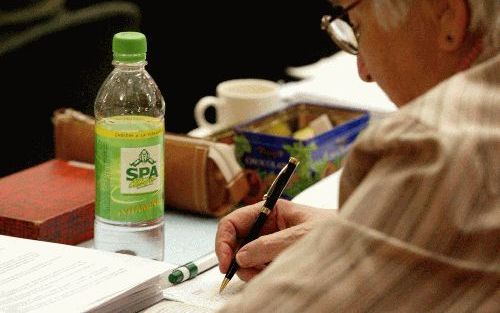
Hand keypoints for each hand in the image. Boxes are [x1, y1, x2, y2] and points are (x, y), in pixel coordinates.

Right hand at [215, 199, 332, 280]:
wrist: (357, 241)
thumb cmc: (335, 229)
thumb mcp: (299, 237)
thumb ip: (269, 245)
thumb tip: (241, 256)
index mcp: (270, 211)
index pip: (234, 222)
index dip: (224, 241)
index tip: (225, 262)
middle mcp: (267, 226)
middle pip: (236, 242)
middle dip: (238, 259)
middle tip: (250, 273)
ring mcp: (271, 243)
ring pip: (245, 259)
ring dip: (251, 270)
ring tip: (269, 272)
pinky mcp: (277, 258)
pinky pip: (258, 268)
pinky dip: (261, 275)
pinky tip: (275, 274)